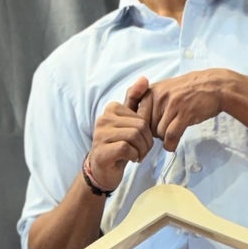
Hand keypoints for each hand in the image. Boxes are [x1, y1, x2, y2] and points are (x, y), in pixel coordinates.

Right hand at [87, 75, 155, 189]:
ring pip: (134, 137)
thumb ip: (135, 100)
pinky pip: (126, 148)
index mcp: (111, 109)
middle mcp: (103, 119)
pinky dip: (133, 156)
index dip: (147, 132)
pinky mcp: (102, 151)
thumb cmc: (118, 145)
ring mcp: (100, 134)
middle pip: (140, 127)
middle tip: (141, 151)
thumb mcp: (128, 122)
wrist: (103, 170)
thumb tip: (144, 78)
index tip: (141, 141)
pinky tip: (130, 159)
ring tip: (137, 155)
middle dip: (146, 142)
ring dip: (141, 150)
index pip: (141, 117)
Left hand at [146, 69, 235, 152]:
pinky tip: (172, 144)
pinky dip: (170, 144)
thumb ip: (151, 102)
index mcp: (152, 90)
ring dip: (164, 138)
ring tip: (172, 133)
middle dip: (154, 133)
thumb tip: (139, 123)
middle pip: (147, 126)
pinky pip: (171, 135)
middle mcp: (159, 96)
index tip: (146, 135)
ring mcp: (172, 104)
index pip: (136, 116)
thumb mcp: (165, 89)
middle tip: (163, 132)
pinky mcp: (184, 114)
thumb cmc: (190, 90)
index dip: (141, 128)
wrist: (214, 86)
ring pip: (158, 133)